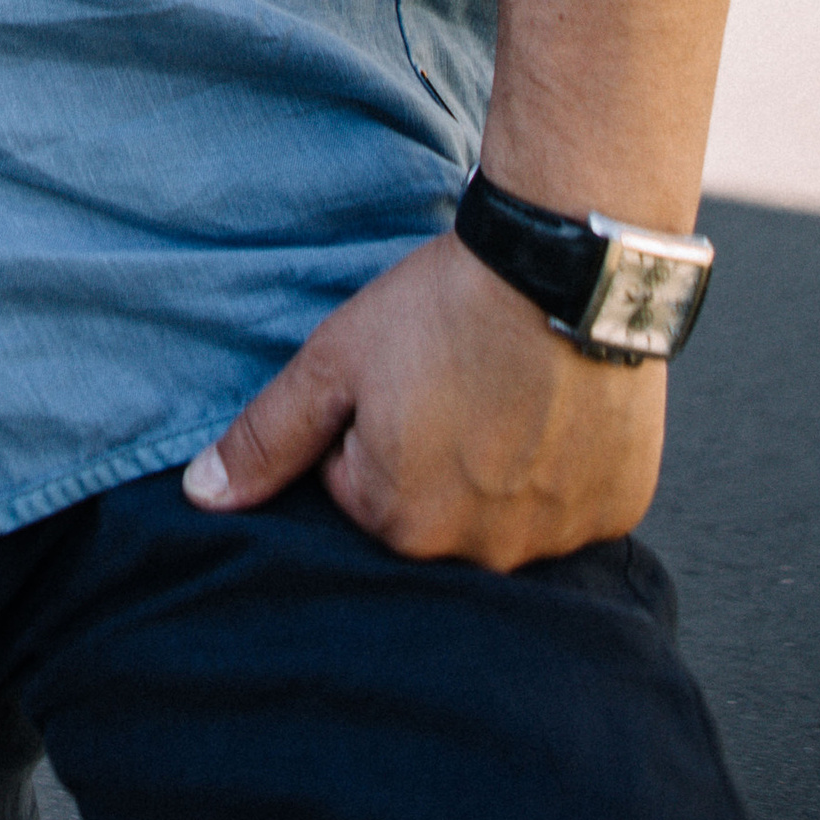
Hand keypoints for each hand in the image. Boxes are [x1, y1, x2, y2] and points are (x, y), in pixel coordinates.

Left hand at [179, 231, 665, 570]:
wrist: (564, 266)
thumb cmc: (444, 309)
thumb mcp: (334, 362)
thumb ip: (266, 437)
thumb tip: (204, 497)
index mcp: (402, 524)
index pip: (354, 487)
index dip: (368, 422)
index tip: (399, 375)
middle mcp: (482, 553)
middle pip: (428, 508)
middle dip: (430, 454)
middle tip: (454, 380)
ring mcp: (556, 537)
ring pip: (502, 509)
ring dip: (498, 464)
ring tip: (508, 386)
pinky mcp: (616, 510)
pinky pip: (571, 503)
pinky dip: (562, 463)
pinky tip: (557, 405)